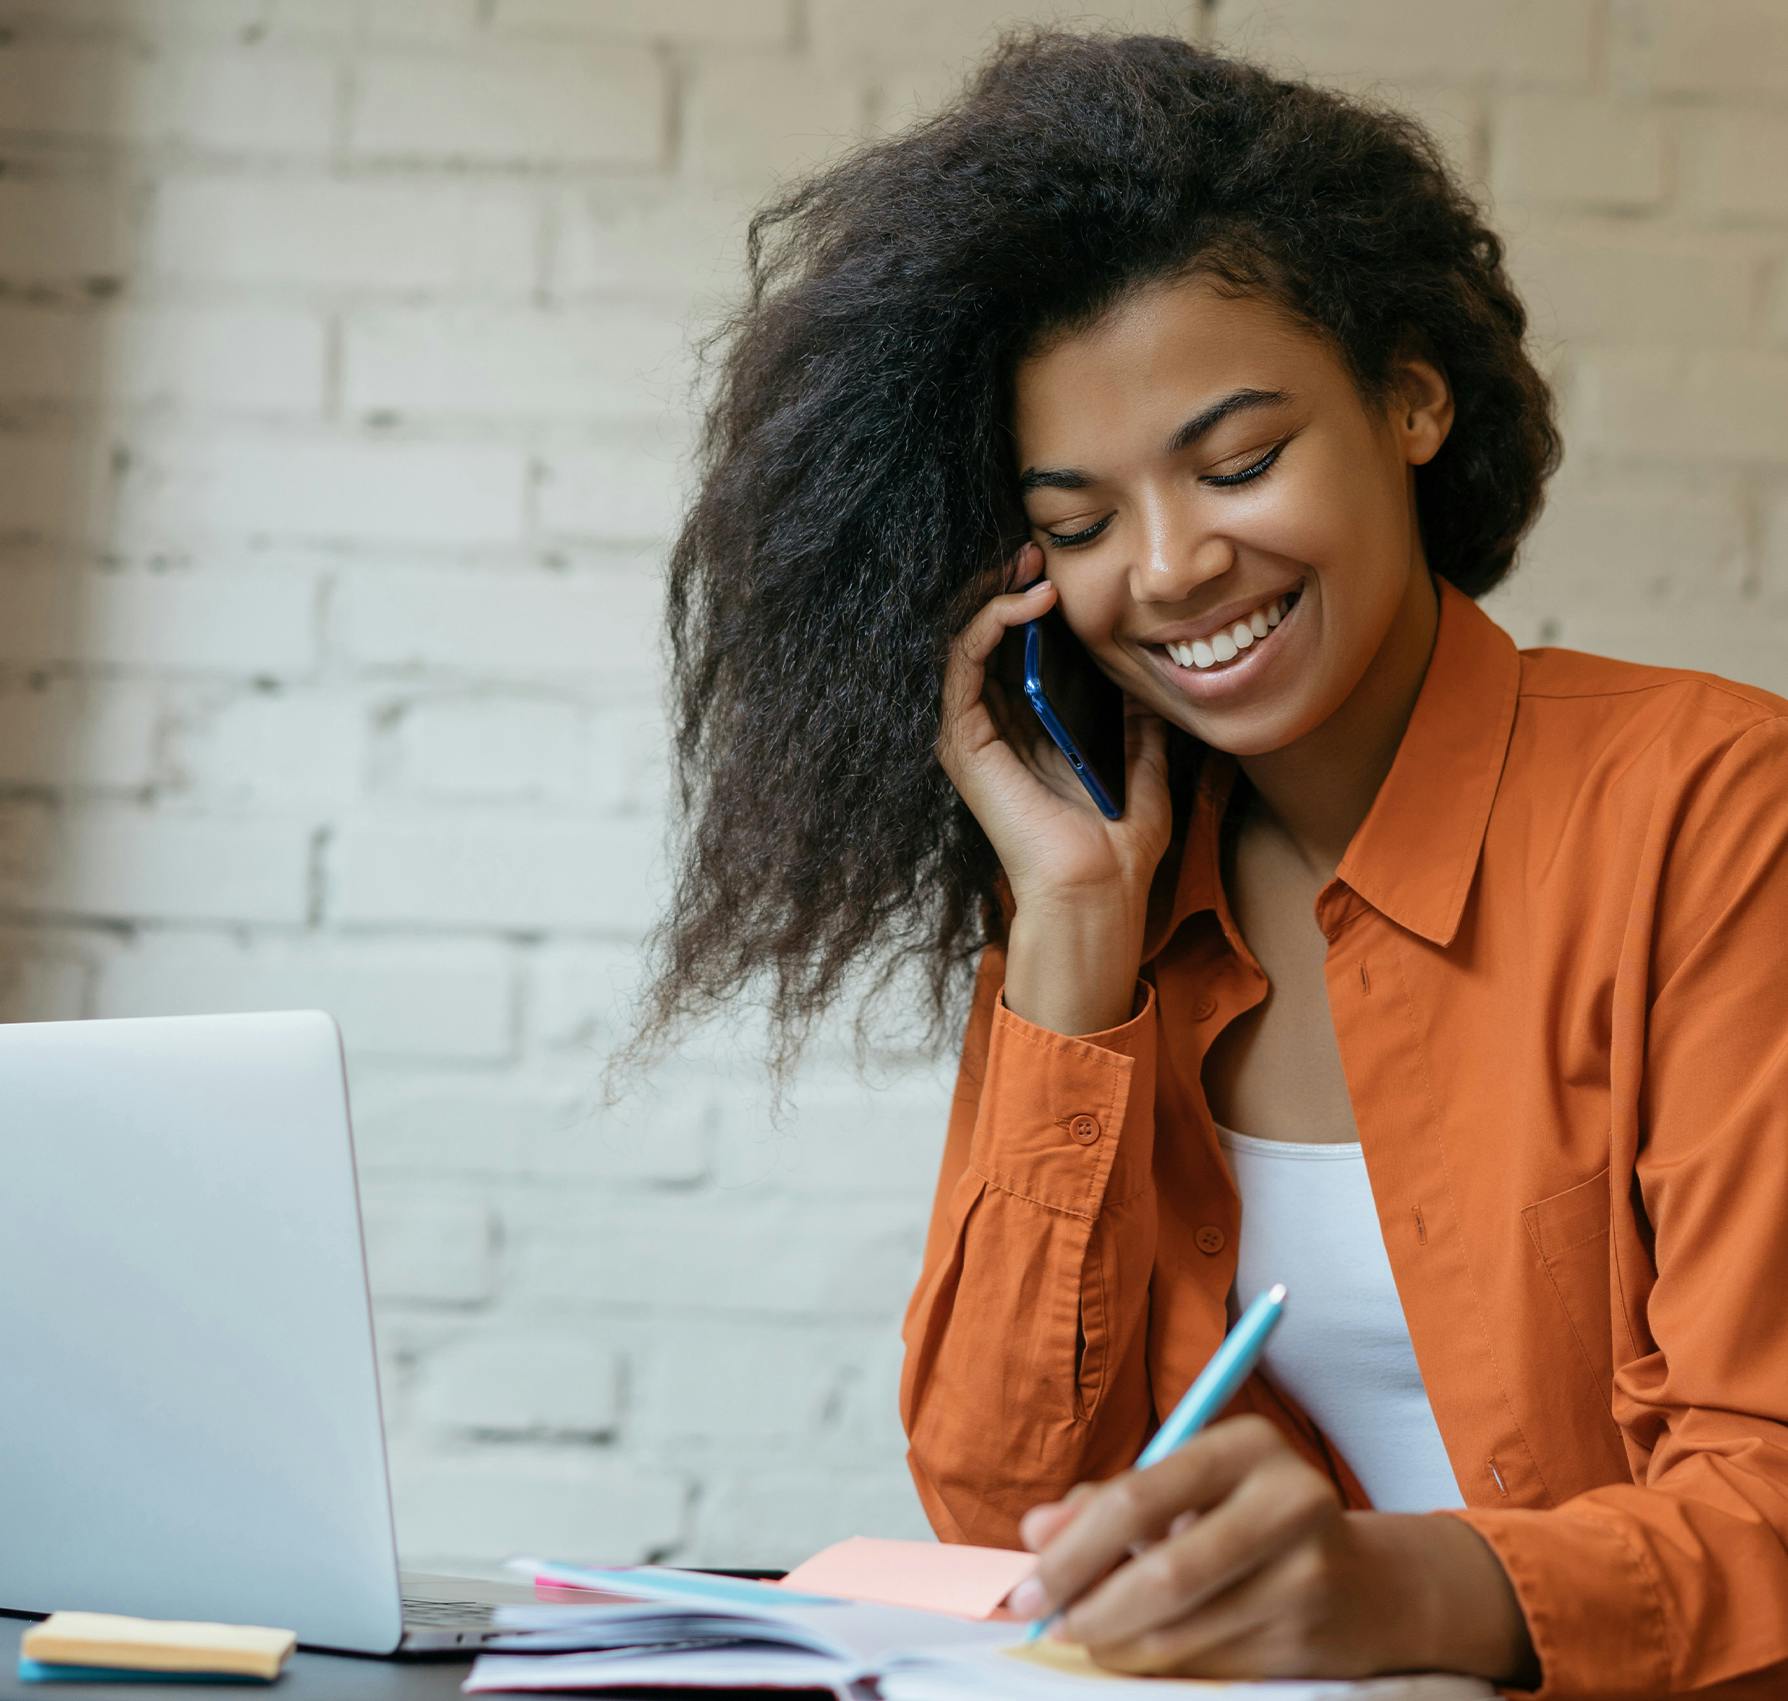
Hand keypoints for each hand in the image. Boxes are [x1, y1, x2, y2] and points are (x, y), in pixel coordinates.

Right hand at [934, 542, 1173, 918]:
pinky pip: (964, 666)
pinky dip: (989, 625)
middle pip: (989, 642)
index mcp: (1031, 734)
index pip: (1021, 654)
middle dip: (1008, 590)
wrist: (1097, 891)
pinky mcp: (964, 743)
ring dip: (996, 597)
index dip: (1035, 609)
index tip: (1063, 572)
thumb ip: (1142, 723)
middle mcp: (995, 730)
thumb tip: (1149, 675)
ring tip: (1029, 565)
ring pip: (969, 644)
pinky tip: (1028, 604)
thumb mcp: (1144, 766)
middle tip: (1036, 552)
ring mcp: (974, 735)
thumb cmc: (1118, 846)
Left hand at [1010, 1414, 1536, 1685]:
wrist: (1369, 1586)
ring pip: (1182, 1631)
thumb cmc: (1245, 1521)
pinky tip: (1140, 1652)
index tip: (1025, 1584)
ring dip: (1116, 1645)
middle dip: (1089, 1607)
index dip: (1072, 1548)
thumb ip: (1106, 1501)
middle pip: (1163, 1573)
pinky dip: (1158, 1666)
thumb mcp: (1185, 1487)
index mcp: (1247, 1444)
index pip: (1138, 1497)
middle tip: (1047, 1624)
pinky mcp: (1310, 1642)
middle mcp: (1288, 1502)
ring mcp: (1307, 1577)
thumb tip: (1036, 1532)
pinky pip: (1208, 1666)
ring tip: (1087, 1636)